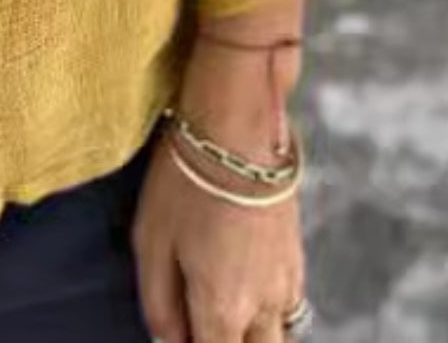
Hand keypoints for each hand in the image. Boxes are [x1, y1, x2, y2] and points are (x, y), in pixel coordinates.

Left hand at [132, 46, 305, 341]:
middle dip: (225, 342)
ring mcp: (286, 283)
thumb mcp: (151, 242)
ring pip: (274, 337)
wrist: (238, 125)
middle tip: (200, 319)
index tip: (179, 331)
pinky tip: (241, 286)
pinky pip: (286, 308)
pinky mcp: (297, 258)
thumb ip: (159, 305)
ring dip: (248, 334)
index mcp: (223, 310)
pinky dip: (266, 312)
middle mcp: (263, 308)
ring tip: (219, 307)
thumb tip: (167, 341)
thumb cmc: (186, 180)